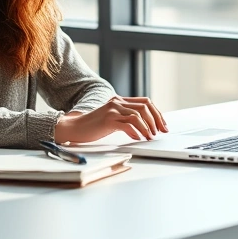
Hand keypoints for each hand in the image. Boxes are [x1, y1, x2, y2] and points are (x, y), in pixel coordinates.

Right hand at [53, 96, 169, 143]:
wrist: (74, 128)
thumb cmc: (93, 126)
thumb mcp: (112, 118)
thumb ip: (125, 117)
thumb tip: (146, 126)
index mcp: (120, 100)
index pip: (146, 102)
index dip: (157, 114)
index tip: (163, 126)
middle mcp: (117, 102)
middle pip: (145, 107)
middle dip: (156, 120)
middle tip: (159, 132)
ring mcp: (112, 110)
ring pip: (138, 115)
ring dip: (147, 127)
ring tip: (149, 137)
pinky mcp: (108, 120)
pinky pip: (128, 124)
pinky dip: (136, 131)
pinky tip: (138, 137)